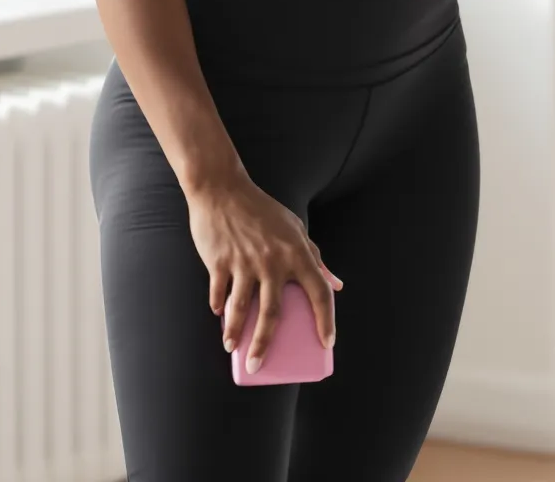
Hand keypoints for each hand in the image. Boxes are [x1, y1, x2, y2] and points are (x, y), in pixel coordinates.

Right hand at [189, 172, 341, 371]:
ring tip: (232, 349)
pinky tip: (219, 317)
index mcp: (297, 253)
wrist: (223, 189)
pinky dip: (218, 307)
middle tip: (258, 365)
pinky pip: (219, 292)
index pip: (319, 292)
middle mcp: (273, 261)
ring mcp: (244, 262)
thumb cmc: (263, 211)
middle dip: (264, 344)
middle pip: (272, 312)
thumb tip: (336, 285)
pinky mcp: (219, 261)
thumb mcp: (296, 229)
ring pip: (241, 308)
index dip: (326, 320)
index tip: (327, 344)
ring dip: (235, 333)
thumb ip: (316, 257)